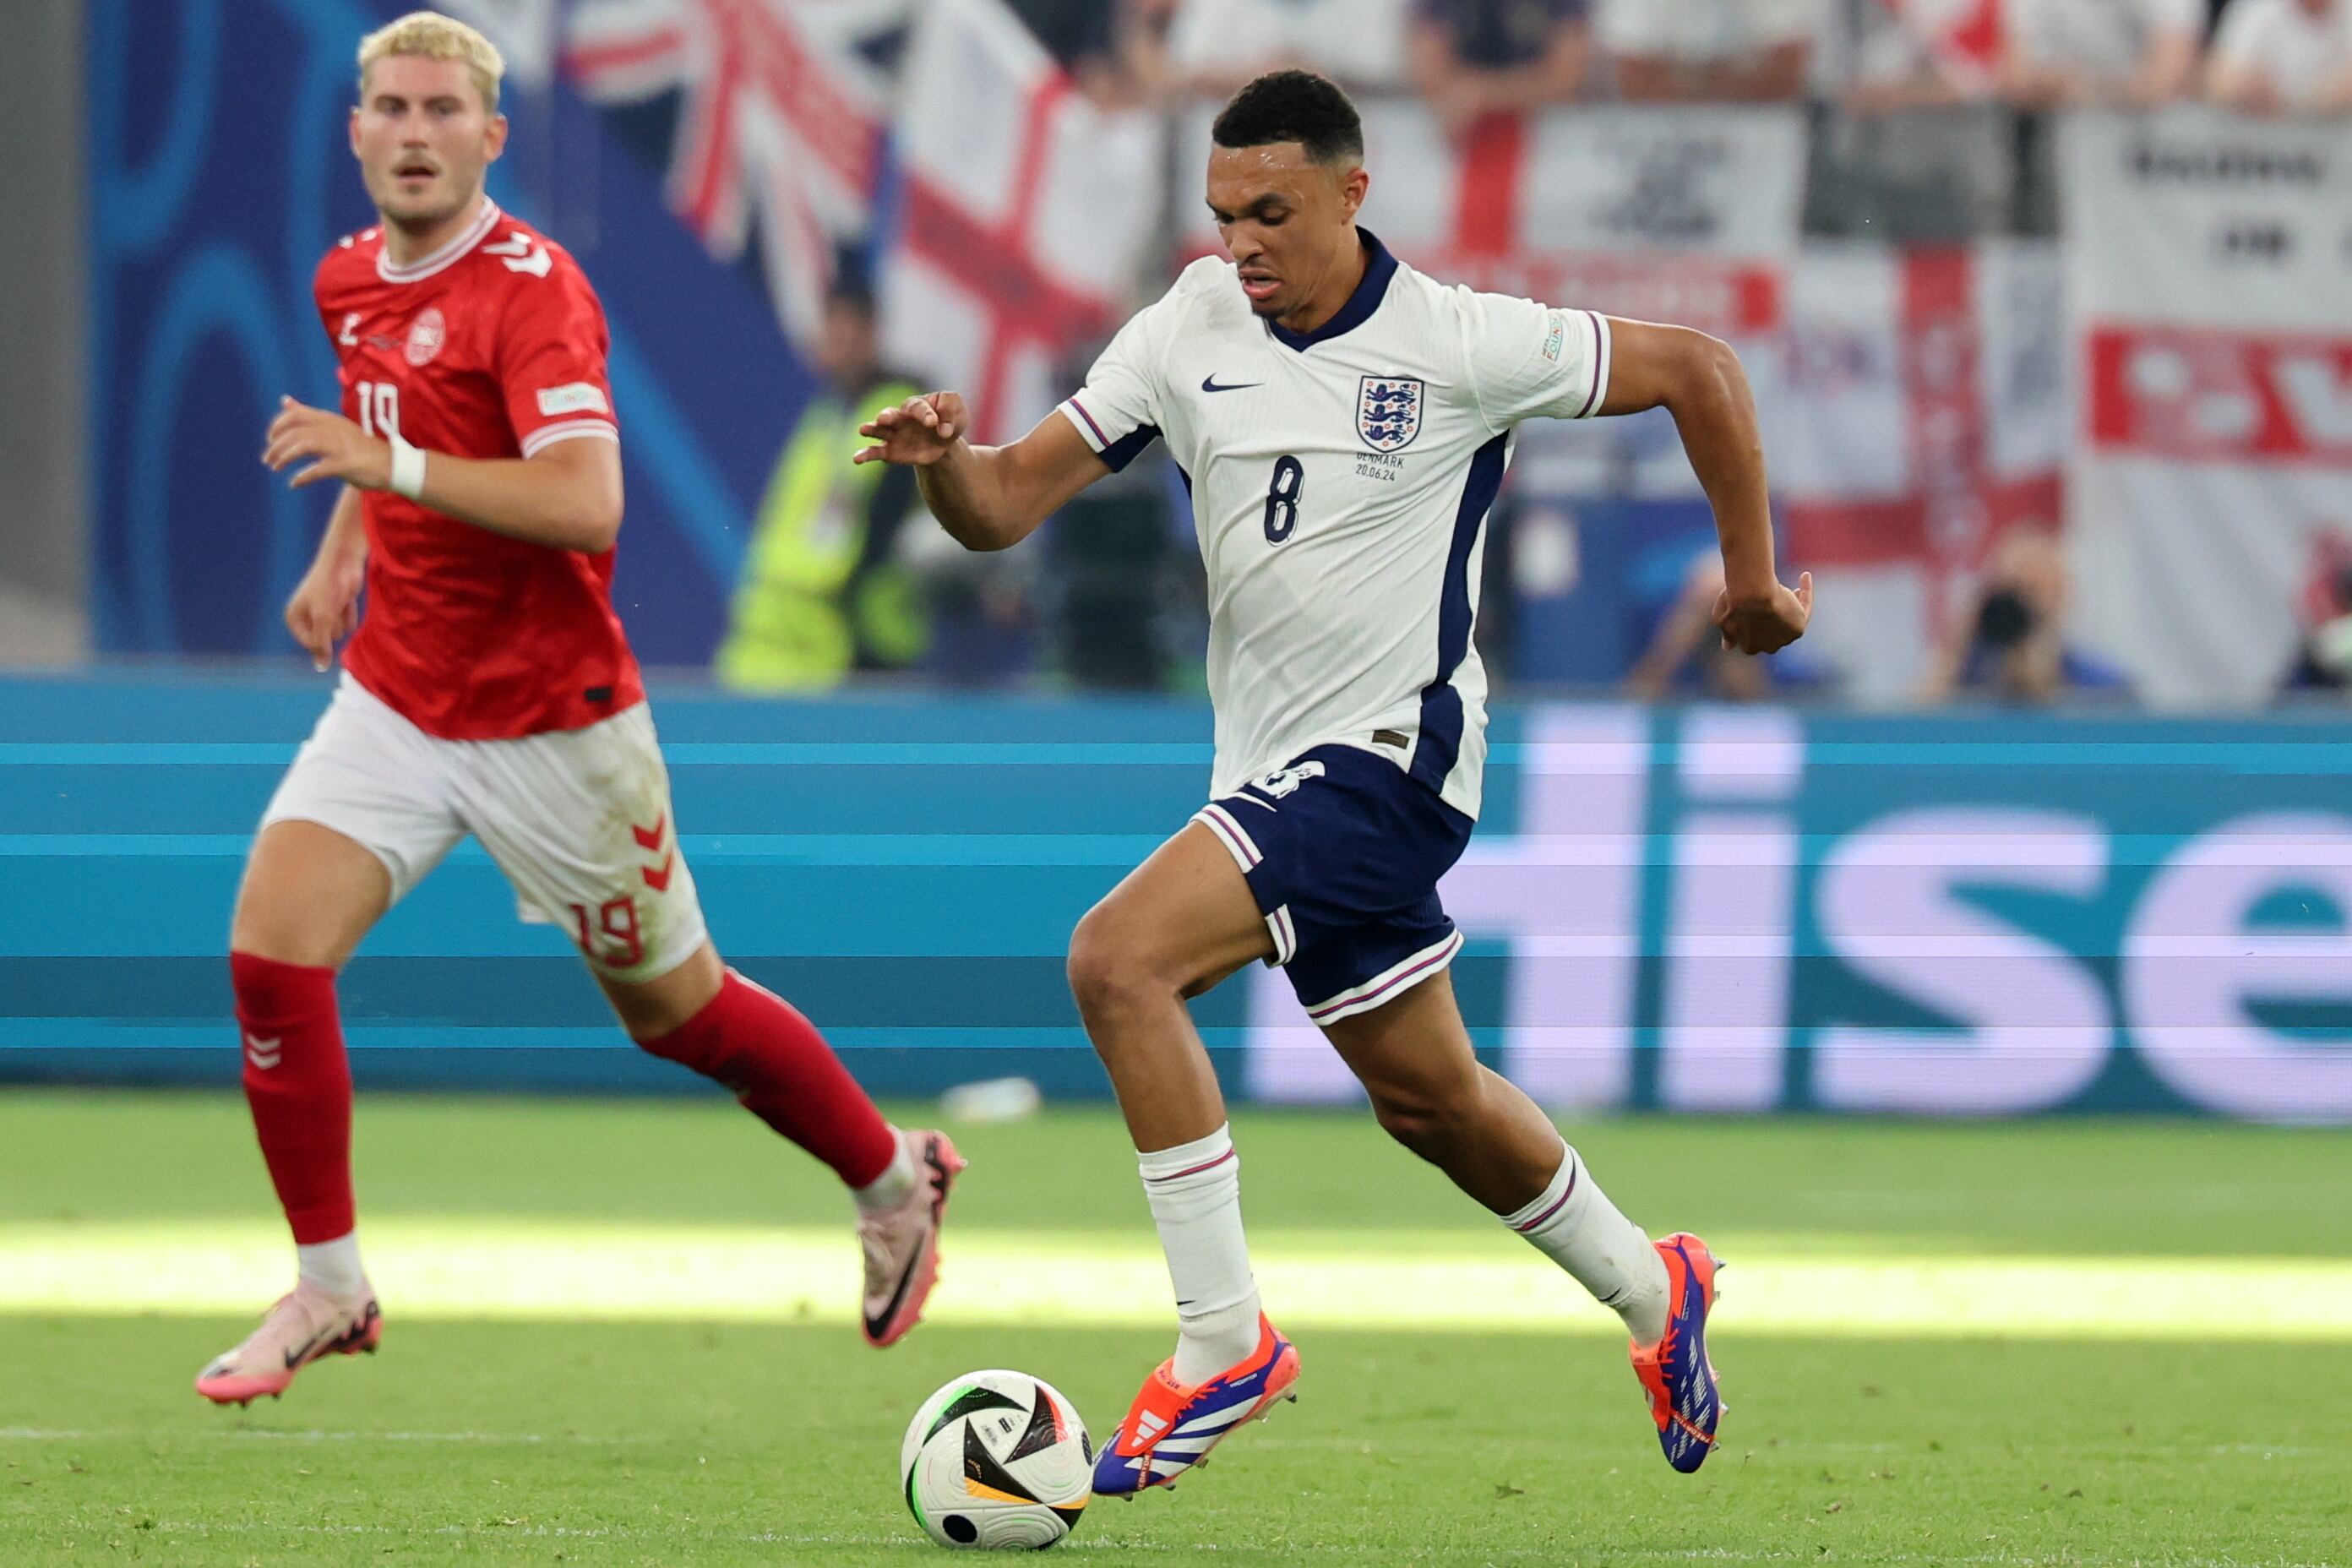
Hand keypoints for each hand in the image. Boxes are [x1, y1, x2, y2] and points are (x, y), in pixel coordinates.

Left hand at [264, 396, 390, 490]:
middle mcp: (333, 429)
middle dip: (276, 446)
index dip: (277, 426)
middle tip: (268, 459)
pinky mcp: (346, 465)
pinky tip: (294, 483)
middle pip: (295, 432)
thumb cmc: (361, 448)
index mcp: (329, 419)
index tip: (270, 439)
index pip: (295, 415)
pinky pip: (317, 470)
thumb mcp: (334, 426)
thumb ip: (308, 414)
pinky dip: (302, 477)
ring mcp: (340, 447)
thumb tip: (284, 400)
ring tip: (275, 467)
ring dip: (284, 457)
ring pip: (302, 446)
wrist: (394, 465)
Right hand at [285, 551, 364, 671]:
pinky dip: (349, 612)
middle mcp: (305, 616)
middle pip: (325, 637)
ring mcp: (322, 612)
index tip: (327, 619)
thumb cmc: (329, 588)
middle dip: (332, 624)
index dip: (323, 636)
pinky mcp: (337, 607)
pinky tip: (347, 599)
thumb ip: (322, 644)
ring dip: (340, 617)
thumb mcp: (323, 618)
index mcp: (293, 617)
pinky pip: (346, 622)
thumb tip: (321, 668)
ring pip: (337, 631)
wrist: (343, 561)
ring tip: (338, 599)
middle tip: (331, 604)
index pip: (311, 644)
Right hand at [853, 392, 968, 466]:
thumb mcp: (958, 412)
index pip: (918, 407)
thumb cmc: (949, 420)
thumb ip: (951, 411)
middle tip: (883, 418)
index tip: (934, 423)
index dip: (925, 414)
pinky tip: (856, 459)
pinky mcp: (891, 451)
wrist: (944, 442)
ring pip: (879, 430)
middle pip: (891, 414)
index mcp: (918, 405)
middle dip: (887, 416)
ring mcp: (894, 434)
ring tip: (862, 429)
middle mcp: (901, 418)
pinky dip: (865, 455)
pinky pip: (875, 452)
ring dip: (871, 429)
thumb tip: (943, 430)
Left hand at [1714, 571, 1812, 655]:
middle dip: (1777, 616)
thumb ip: (1728, 633)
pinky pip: (1804, 609)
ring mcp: (1784, 640)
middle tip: (1780, 598)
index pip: (1756, 636)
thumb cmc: (1733, 602)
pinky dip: (1806, 593)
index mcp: (1749, 647)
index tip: (1760, 606)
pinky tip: (1804, 576)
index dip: (1758, 619)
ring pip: (1791, 621)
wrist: (1752, 595)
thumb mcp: (1722, 618)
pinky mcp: (1797, 629)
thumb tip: (1727, 648)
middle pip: (1775, 630)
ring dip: (1794, 605)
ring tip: (1794, 589)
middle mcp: (1769, 647)